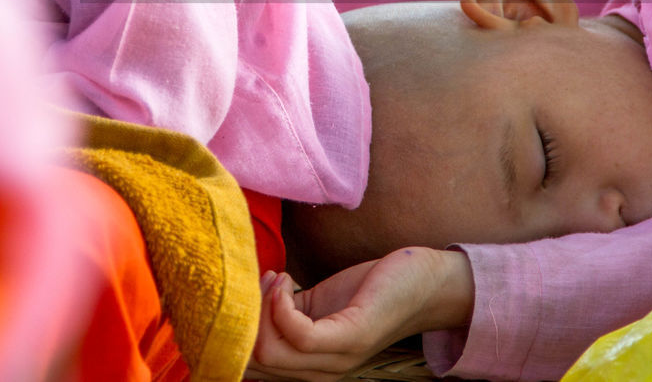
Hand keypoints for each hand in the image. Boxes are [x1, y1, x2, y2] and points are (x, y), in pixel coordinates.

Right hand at [245, 247, 472, 380]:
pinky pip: (298, 334)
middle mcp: (318, 372)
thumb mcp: (313, 306)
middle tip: (259, 282)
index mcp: (306, 367)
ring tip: (274, 278)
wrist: (420, 283)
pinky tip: (286, 279)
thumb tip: (240, 303)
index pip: (248, 369)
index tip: (237, 295)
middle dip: (241, 318)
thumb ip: (281, 314)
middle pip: (253, 362)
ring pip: (269, 352)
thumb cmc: (366, 292)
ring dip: (259, 307)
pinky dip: (280, 304)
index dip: (230, 334)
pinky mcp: (350, 338)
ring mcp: (336, 358)